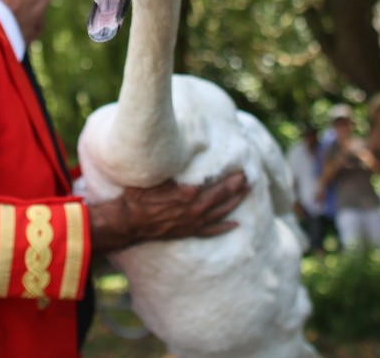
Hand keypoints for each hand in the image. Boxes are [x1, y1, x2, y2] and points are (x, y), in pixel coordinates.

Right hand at [89, 171, 248, 253]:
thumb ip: (173, 164)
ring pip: (221, 212)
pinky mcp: (189, 231)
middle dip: (237, 187)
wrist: (129, 221)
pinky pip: (211, 230)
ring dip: (235, 202)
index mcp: (190, 193)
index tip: (242, 169)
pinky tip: (236, 224)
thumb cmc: (140, 195)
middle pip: (223, 197)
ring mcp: (193, 222)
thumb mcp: (157, 174)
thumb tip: (186, 148)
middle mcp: (195, 209)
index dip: (231, 177)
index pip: (218, 184)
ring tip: (247, 192)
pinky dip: (224, 227)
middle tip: (249, 177)